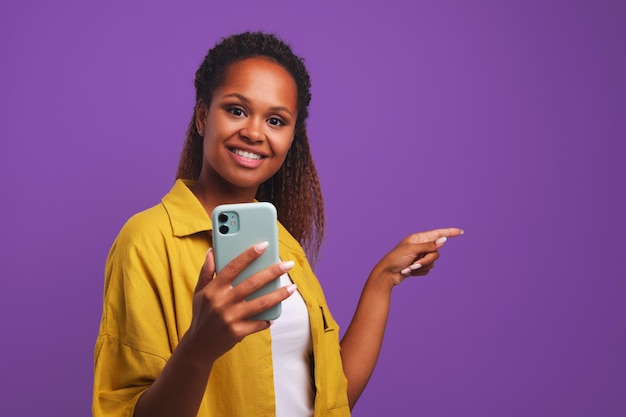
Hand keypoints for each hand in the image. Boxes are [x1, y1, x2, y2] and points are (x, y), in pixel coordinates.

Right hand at [187, 242, 295, 360]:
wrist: (198, 346)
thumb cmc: (201, 315)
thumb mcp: (199, 292)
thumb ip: (206, 272)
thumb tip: (211, 251)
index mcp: (214, 289)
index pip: (233, 267)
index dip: (249, 255)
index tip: (264, 245)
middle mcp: (223, 302)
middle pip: (252, 283)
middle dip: (273, 272)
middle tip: (288, 264)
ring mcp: (231, 318)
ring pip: (261, 303)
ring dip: (279, 294)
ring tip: (292, 287)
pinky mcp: (238, 332)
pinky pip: (259, 323)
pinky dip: (268, 319)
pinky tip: (276, 314)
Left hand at [374, 228, 462, 286]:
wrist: (387, 274)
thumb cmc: (396, 259)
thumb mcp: (412, 250)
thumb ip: (429, 246)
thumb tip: (444, 240)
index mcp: (418, 238)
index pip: (438, 234)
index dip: (449, 232)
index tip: (460, 232)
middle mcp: (421, 246)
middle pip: (436, 253)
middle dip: (426, 260)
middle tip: (414, 264)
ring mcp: (420, 256)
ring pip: (432, 262)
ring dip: (421, 267)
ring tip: (408, 269)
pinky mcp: (419, 266)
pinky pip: (428, 269)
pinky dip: (419, 272)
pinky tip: (408, 272)